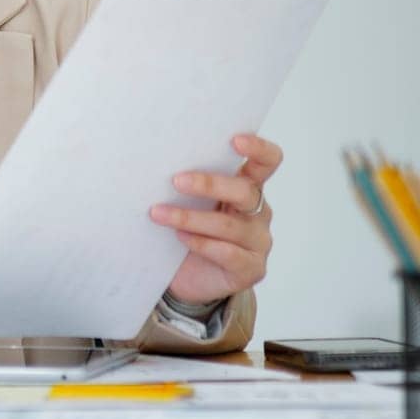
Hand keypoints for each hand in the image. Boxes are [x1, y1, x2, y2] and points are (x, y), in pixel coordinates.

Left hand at [150, 134, 281, 305]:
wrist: (187, 277)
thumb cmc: (188, 229)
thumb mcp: (187, 202)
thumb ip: (185, 183)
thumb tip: (152, 160)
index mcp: (247, 187)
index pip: (267, 162)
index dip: (258, 149)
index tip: (234, 140)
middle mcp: (257, 212)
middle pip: (244, 192)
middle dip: (209, 184)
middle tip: (176, 181)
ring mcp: (258, 242)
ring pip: (229, 225)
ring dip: (190, 217)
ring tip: (158, 213)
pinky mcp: (251, 269)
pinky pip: (228, 253)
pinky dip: (201, 243)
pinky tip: (180, 238)